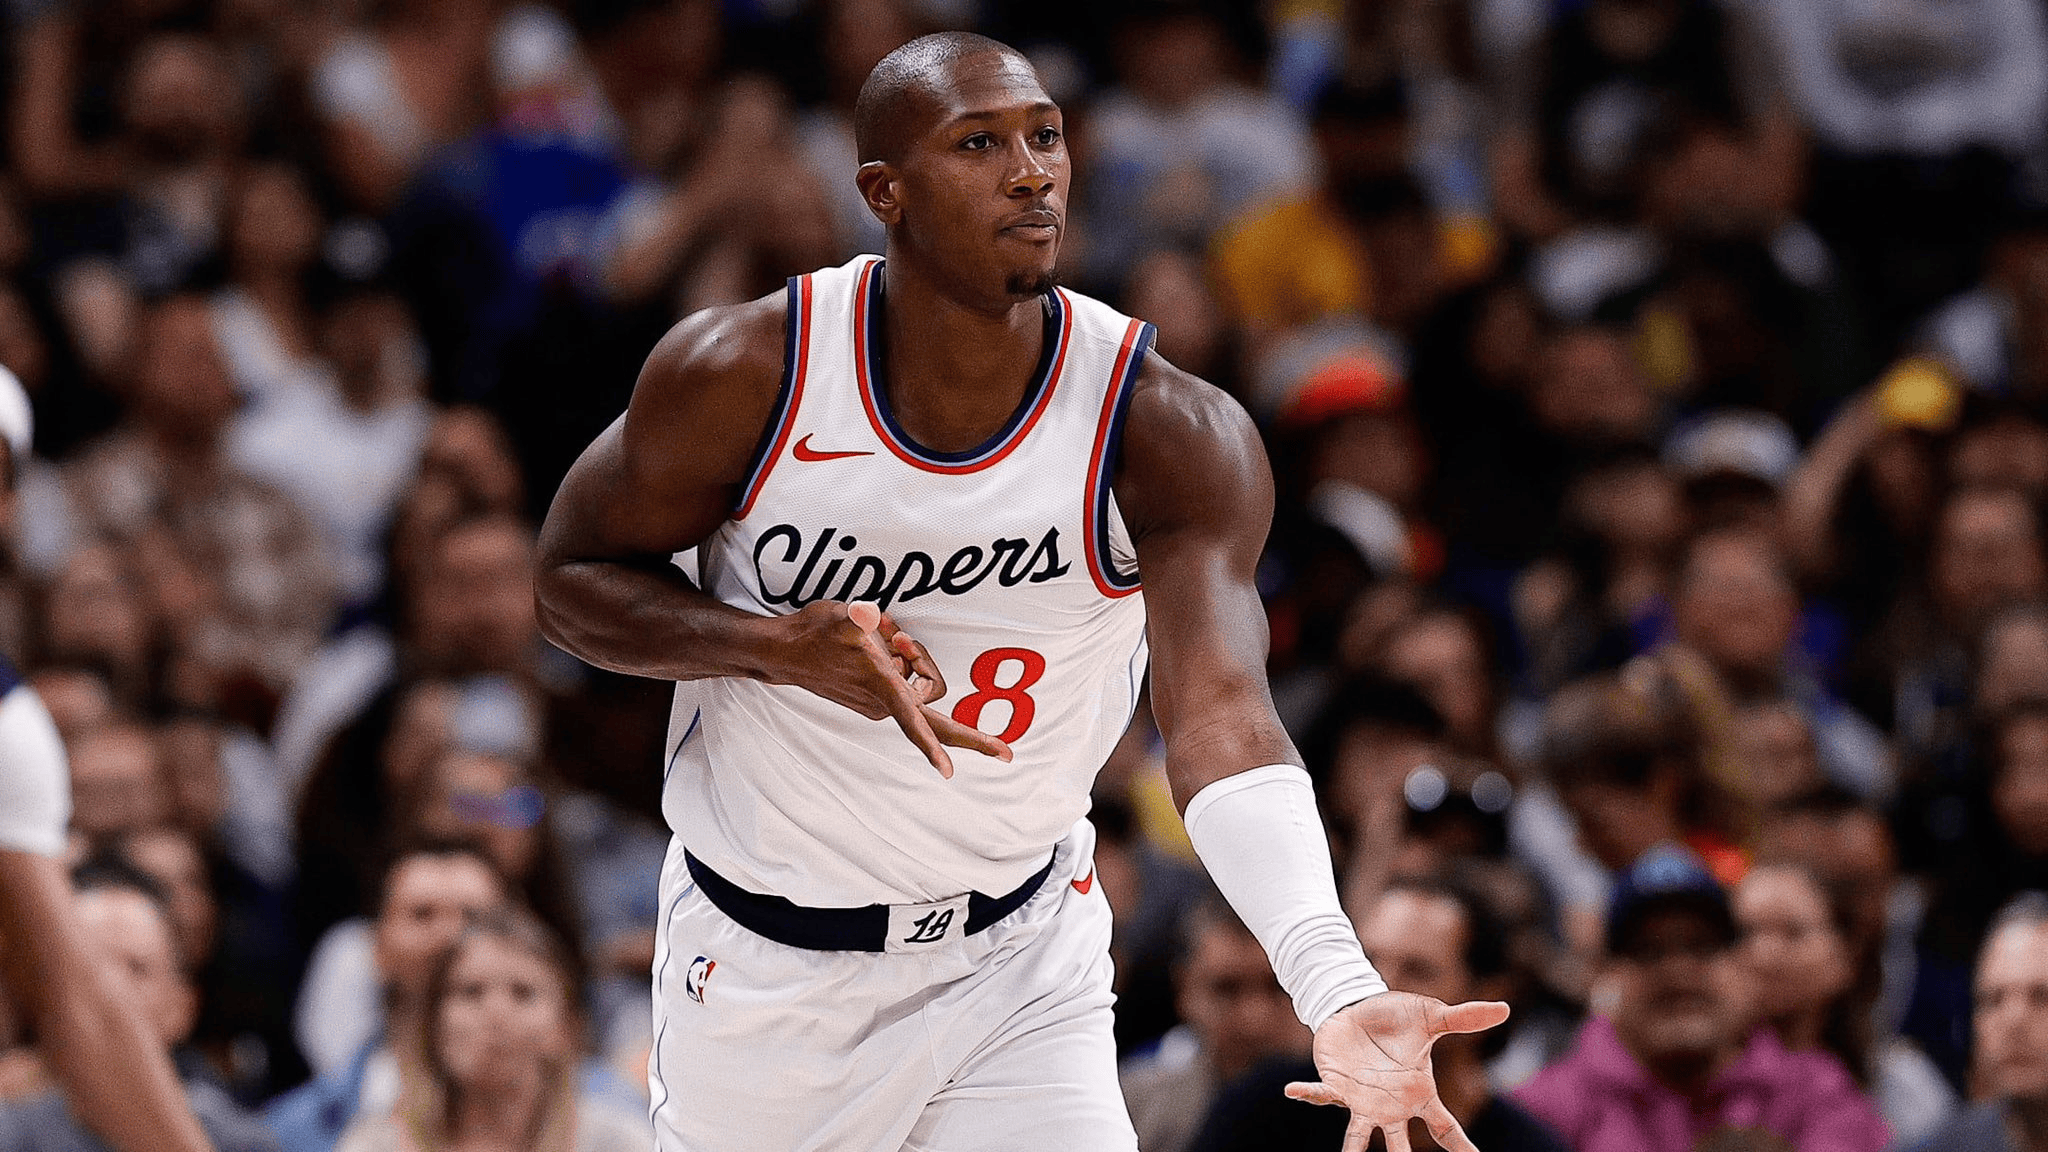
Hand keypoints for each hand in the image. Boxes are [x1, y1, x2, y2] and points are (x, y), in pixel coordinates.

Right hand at [771, 601, 1011, 777]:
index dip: (932, 748)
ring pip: (923, 687)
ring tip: (892, 631)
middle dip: (969, 737)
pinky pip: (908, 682)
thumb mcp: (839, 617)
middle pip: (935, 723)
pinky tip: (885, 637)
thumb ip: (857, 616)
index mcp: (882, 688)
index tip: (948, 772)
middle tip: (1004, 751)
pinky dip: (905, 660)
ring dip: (917, 659)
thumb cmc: (812, 635)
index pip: (914, 723)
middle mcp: (884, 702)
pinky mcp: (876, 696)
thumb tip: (868, 611)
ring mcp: (881, 702)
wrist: (784, 652)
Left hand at [1286, 991, 1509, 1151]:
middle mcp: (1391, 1106)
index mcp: (1418, 1094)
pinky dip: (1308, 1094)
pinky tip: (1293, 1090)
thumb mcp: (1432, 1017)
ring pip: (1358, 1138)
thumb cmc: (1398, 1017)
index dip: (1461, 1148)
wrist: (1358, 1007)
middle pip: (1400, 1148)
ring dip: (1353, 1150)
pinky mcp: (1335, 1086)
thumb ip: (1464, 1018)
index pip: (1445, 1129)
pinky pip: (1321, 1095)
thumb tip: (1506, 1008)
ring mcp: (1362, 1101)